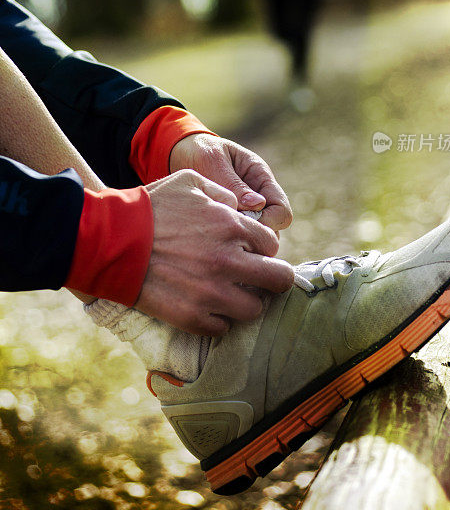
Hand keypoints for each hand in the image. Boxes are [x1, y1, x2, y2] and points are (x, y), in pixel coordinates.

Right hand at [136, 169, 293, 334]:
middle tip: (255, 278)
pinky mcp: (193, 318)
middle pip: (278, 280)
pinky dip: (216, 319)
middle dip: (271, 278)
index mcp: (232, 227)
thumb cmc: (150, 208)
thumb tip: (238, 207)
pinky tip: (203, 306)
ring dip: (244, 301)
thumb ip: (222, 192)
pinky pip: (222, 328)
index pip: (272, 245)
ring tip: (227, 294)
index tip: (248, 251)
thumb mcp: (189, 182)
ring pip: (254, 309)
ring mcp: (213, 293)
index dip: (261, 248)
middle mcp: (230, 262)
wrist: (111, 242)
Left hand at [169, 134, 292, 232]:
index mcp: (261, 177)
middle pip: (272, 230)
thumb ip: (233, 183)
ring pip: (256, 237)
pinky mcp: (232, 220)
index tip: (241, 223)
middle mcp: (260, 196)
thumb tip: (257, 206)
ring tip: (213, 230)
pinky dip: (227, 239)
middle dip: (252, 234)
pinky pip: (238, 237)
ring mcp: (247, 210)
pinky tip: (209, 233)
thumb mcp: (214, 161)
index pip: (281, 211)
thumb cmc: (201, 152)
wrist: (183, 153)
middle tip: (224, 230)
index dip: (268, 223)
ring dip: (239, 238)